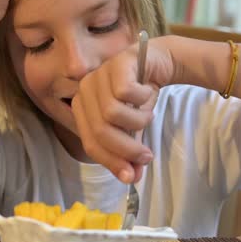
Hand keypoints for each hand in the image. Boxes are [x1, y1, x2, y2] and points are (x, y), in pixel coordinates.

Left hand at [71, 35, 177, 182]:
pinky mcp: (115, 64)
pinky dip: (142, 99)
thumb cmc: (139, 98)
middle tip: (146, 156)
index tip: (131, 176)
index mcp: (82, 109)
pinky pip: (126, 93)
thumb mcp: (133, 129)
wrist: (158, 63)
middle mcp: (85, 91)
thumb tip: (132, 178)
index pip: (90, 143)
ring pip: (113, 114)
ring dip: (137, 121)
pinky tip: (147, 93)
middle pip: (100, 131)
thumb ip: (129, 153)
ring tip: (147, 115)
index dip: (110, 162)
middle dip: (126, 149)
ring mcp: (98, 75)